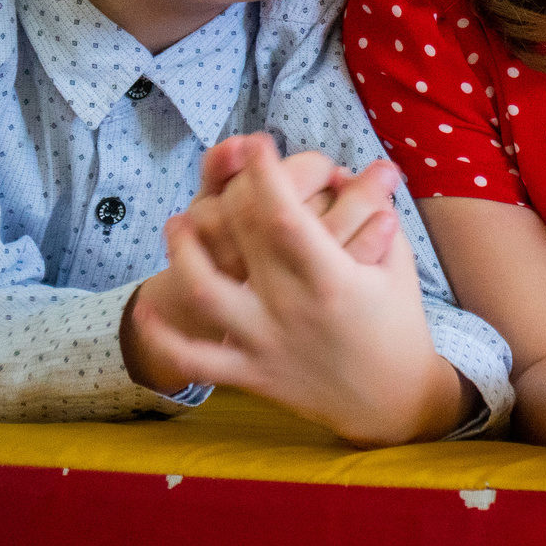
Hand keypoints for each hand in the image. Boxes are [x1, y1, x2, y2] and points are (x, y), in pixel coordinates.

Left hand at [126, 144, 407, 393]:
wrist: (392, 401)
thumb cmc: (397, 324)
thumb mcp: (398, 265)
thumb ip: (379, 215)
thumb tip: (364, 167)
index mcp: (333, 279)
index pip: (286, 213)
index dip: (266, 173)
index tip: (258, 143)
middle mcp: (291, 309)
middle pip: (241, 237)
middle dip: (228, 193)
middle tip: (231, 174)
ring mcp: (264, 343)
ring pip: (202, 291)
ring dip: (182, 252)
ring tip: (179, 223)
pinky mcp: (248, 372)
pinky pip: (194, 356)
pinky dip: (163, 335)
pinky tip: (146, 304)